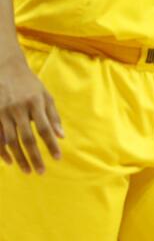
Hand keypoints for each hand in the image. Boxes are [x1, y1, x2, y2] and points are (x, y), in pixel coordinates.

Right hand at [0, 51, 64, 173]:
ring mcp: (3, 112)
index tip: (57, 158)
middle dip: (34, 156)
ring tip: (27, 170)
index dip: (51, 144)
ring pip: (10, 141)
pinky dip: (2, 151)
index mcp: (35, 103)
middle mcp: (18, 109)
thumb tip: (61, 136)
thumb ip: (53, 116)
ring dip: (19, 158)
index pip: (44, 128)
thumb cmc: (30, 85)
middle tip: (41, 171)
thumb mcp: (45, 95)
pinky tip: (9, 162)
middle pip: (27, 138)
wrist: (5, 69)